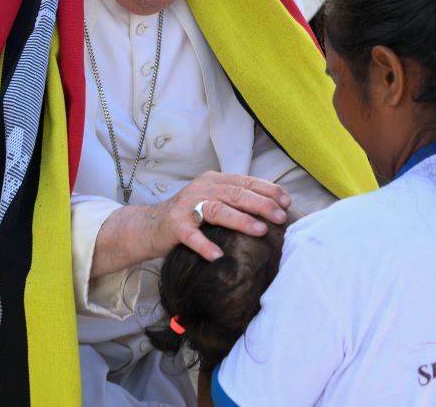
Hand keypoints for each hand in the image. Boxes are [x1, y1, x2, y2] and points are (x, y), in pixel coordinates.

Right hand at [92, 172, 291, 276]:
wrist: (149, 226)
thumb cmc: (189, 216)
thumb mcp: (213, 201)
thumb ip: (235, 200)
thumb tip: (272, 208)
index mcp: (214, 180)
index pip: (246, 181)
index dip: (268, 190)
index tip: (286, 201)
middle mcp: (201, 188)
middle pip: (236, 193)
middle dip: (262, 204)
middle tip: (280, 217)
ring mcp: (187, 206)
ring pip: (218, 210)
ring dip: (241, 220)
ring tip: (261, 230)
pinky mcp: (174, 226)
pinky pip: (192, 235)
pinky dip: (205, 245)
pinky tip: (218, 255)